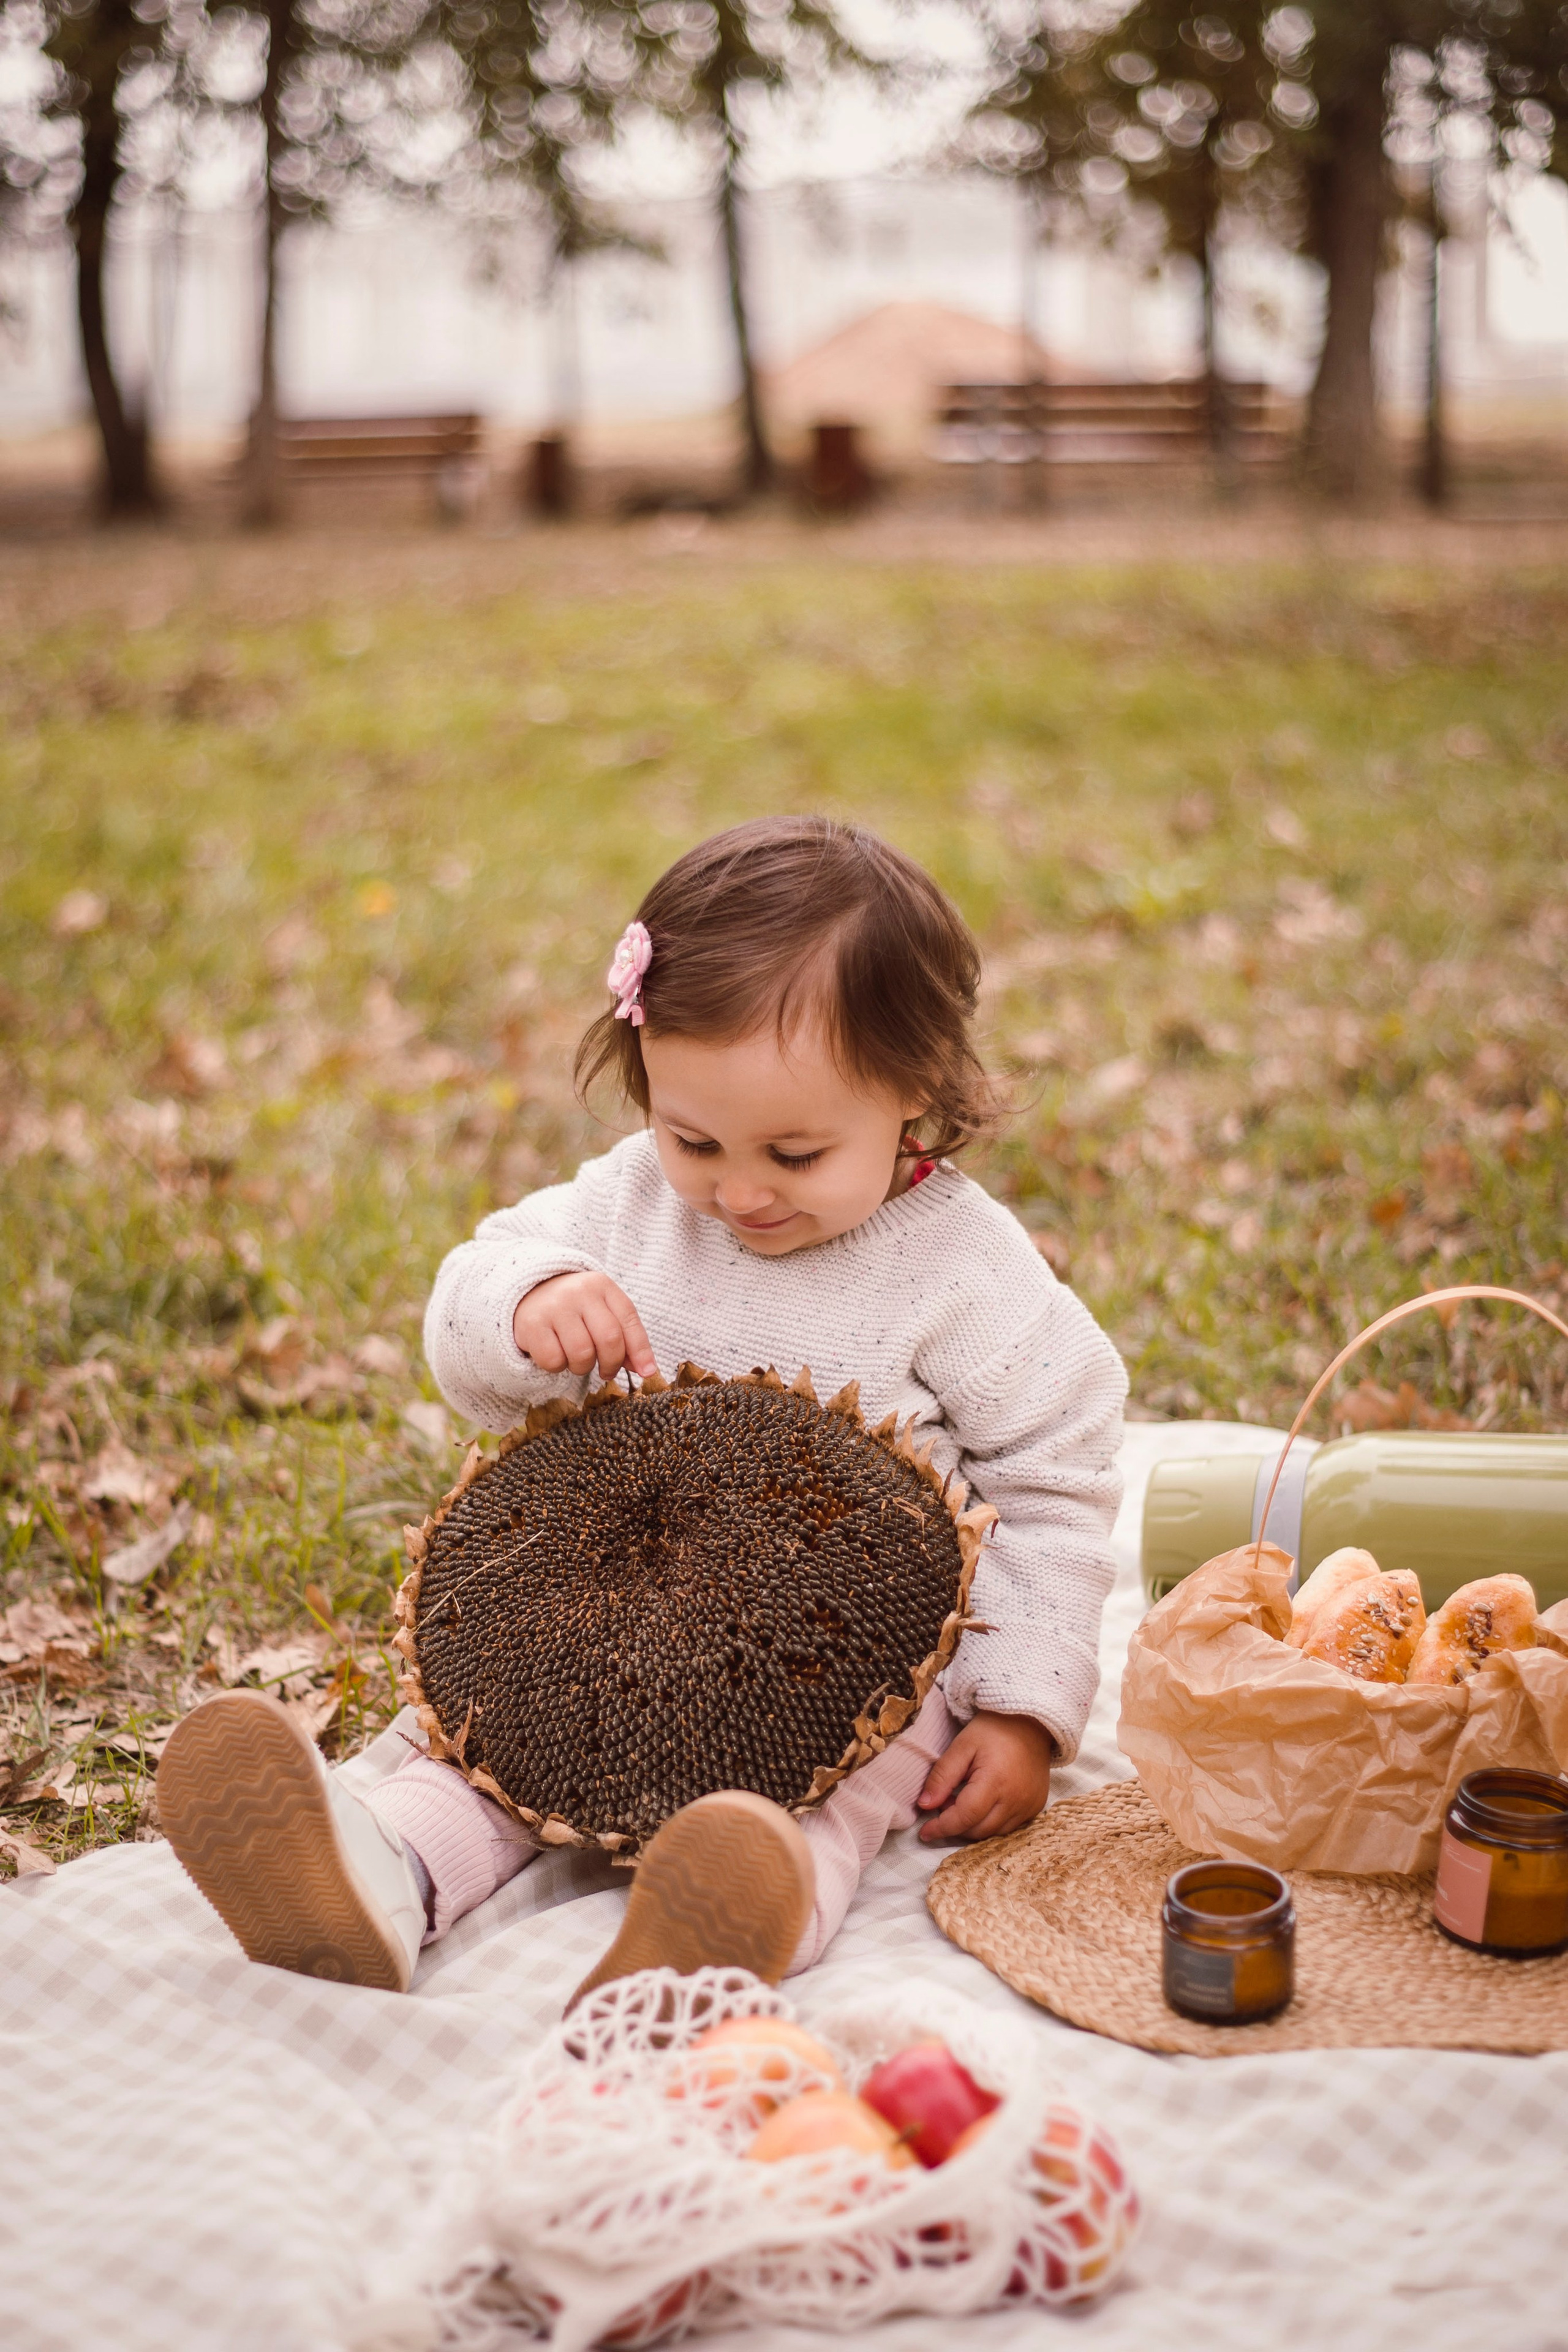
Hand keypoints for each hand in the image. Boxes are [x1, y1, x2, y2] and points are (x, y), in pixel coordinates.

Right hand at [512, 1273, 657, 1382]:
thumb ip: (624, 1337)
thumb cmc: (573, 1309)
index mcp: (601, 1286)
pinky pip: (554, 1361)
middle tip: (606, 1371)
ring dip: (582, 1367)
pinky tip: (555, 1353)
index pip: (628, 1320)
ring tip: (575, 1358)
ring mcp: (554, 1307)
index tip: (648, 1373)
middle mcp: (579, 1292)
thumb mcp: (601, 1312)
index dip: (641, 1350)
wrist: (526, 1293)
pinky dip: (557, 1367)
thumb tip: (646, 1369)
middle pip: (609, 1340)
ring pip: (582, 1354)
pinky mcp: (531, 1324)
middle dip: (611, 1364)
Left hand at [915, 1710, 1052, 1843]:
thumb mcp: (962, 1745)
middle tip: (944, 1806)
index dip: (943, 1827)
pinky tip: (983, 1805)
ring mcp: (1029, 1805)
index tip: (925, 1831)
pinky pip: (1009, 1827)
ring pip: (993, 1833)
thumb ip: (943, 1776)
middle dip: (956, 1826)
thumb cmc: (994, 1729)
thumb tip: (925, 1805)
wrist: (1031, 1722)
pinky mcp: (1035, 1807)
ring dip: (972, 1826)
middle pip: (979, 1830)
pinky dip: (991, 1823)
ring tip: (962, 1802)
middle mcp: (1016, 1799)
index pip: (965, 1817)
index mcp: (995, 1781)